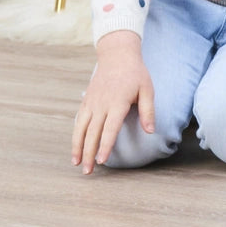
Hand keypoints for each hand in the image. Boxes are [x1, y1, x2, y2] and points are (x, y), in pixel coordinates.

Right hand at [71, 30, 154, 174]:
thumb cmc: (135, 73)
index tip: (102, 161)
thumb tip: (151, 131)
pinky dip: (75, 134)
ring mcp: (91, 102)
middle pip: (92, 133)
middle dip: (89, 153)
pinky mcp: (86, 100)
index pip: (109, 129)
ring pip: (80, 128)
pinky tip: (75, 147)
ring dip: (77, 147)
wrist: (117, 54)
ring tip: (76, 163)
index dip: (105, 146)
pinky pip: (78, 120)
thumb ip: (148, 111)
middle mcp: (101, 104)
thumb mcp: (147, 89)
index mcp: (117, 102)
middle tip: (87, 172)